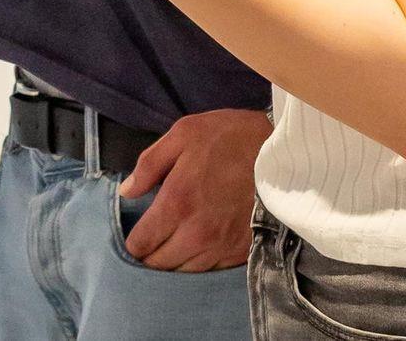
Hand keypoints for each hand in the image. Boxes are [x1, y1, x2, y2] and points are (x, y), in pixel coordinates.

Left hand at [118, 109, 269, 271]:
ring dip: (174, 260)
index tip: (135, 233)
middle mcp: (196, 233)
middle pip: (160, 264)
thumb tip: (126, 192)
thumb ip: (149, 165)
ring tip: (173, 243)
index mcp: (177, 203)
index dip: (133, 241)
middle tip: (152, 239)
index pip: (141, 244)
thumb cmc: (228, 138)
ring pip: (184, 271)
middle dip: (150, 253)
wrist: (279, 153)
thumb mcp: (182, 135)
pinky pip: (210, 270)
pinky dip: (199, 261)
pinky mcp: (240, 252)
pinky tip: (198, 245)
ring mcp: (220, 247)